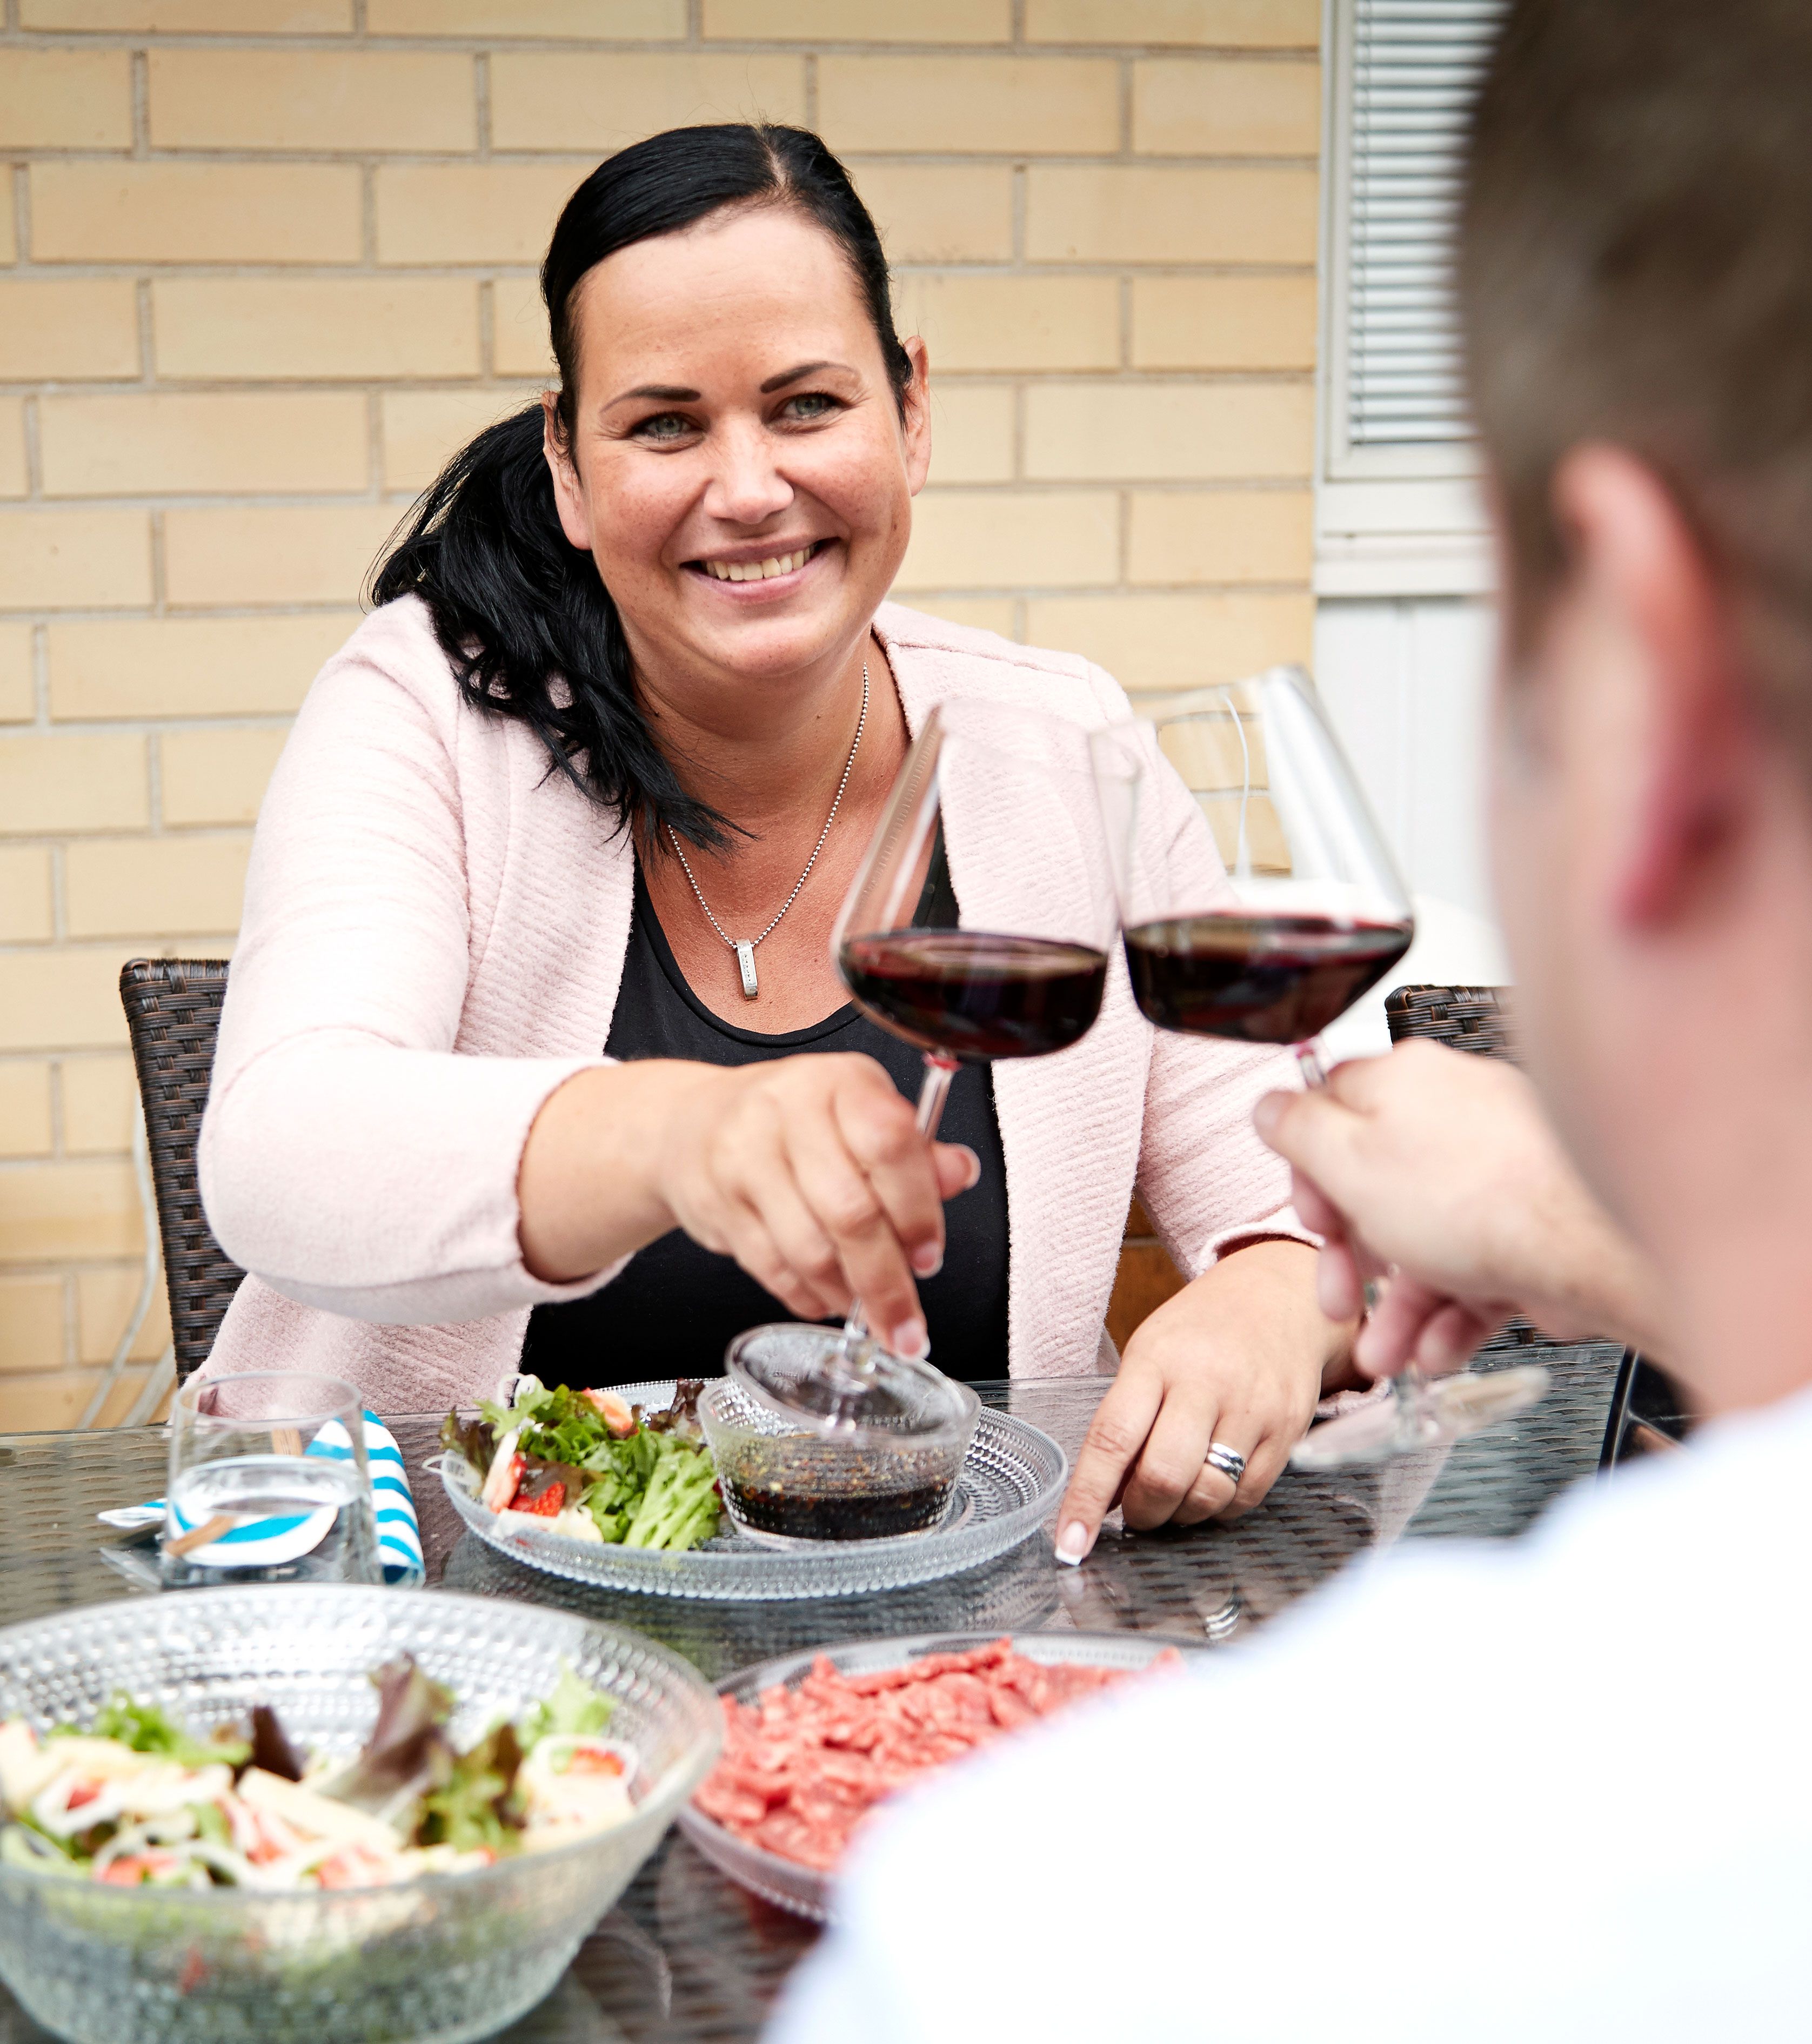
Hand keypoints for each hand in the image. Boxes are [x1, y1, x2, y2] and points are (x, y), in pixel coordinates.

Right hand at [519, 1053, 977, 1356]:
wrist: (693, 1124)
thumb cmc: (794, 1123)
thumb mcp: (861, 1116)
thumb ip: (915, 1152)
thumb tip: (959, 1173)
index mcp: (840, 1082)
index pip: (890, 1144)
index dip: (918, 1210)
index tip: (929, 1257)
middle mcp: (788, 1109)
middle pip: (849, 1211)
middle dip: (886, 1282)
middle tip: (906, 1323)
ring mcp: (744, 1155)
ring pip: (809, 1248)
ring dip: (845, 1294)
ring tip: (865, 1310)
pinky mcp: (715, 1200)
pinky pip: (770, 1267)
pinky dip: (804, 1296)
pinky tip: (824, 1299)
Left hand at [1053, 1239, 1339, 1565]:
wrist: (1279, 1297)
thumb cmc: (1200, 1331)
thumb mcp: (1148, 1354)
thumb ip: (1124, 1421)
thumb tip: (1101, 1498)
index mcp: (1156, 1360)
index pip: (1112, 1439)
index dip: (1086, 1499)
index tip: (1070, 1544)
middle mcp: (1206, 1382)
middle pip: (1163, 1477)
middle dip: (1142, 1512)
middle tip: (1137, 1509)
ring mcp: (1253, 1407)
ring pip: (1207, 1496)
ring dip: (1181, 1514)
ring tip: (1176, 1492)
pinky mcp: (1289, 1430)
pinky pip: (1246, 1498)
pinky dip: (1220, 1507)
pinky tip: (1213, 1482)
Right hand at [1252, 1039, 1663, 1376]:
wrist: (1595, 1247)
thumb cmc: (1479, 1198)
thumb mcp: (1348, 1160)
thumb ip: (1297, 1129)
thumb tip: (1269, 1105)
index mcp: (1405, 1084)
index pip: (1333, 1111)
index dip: (1310, 1172)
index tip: (1310, 1215)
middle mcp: (1454, 1119)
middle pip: (1377, 1188)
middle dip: (1352, 1259)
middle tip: (1339, 1296)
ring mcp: (1498, 1175)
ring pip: (1427, 1242)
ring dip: (1397, 1308)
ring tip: (1384, 1356)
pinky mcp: (1534, 1228)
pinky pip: (1476, 1272)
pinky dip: (1450, 1316)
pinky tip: (1434, 1351)